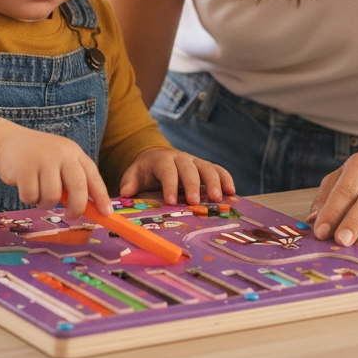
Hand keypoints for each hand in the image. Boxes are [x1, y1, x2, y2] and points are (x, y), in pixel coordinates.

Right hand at [0, 122, 111, 218]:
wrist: (8, 141)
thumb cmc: (38, 158)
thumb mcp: (59, 162)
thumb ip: (72, 180)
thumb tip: (89, 209)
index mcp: (74, 152)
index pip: (92, 176)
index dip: (101, 196)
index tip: (107, 214)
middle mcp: (62, 153)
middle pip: (78, 188)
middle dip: (77, 208)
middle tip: (71, 215)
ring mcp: (43, 159)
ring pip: (53, 196)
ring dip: (45, 203)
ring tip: (38, 192)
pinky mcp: (24, 167)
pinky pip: (31, 197)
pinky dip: (29, 199)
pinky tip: (25, 186)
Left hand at [118, 148, 235, 205]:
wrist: (157, 155)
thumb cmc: (146, 171)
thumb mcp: (134, 174)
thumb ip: (130, 182)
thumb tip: (125, 193)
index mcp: (162, 159)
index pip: (167, 170)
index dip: (170, 185)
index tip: (172, 201)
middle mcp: (181, 158)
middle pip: (188, 168)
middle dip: (192, 185)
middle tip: (195, 202)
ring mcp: (195, 161)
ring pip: (207, 168)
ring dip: (213, 182)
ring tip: (217, 199)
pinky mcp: (205, 166)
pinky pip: (218, 170)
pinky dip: (226, 178)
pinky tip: (231, 192)